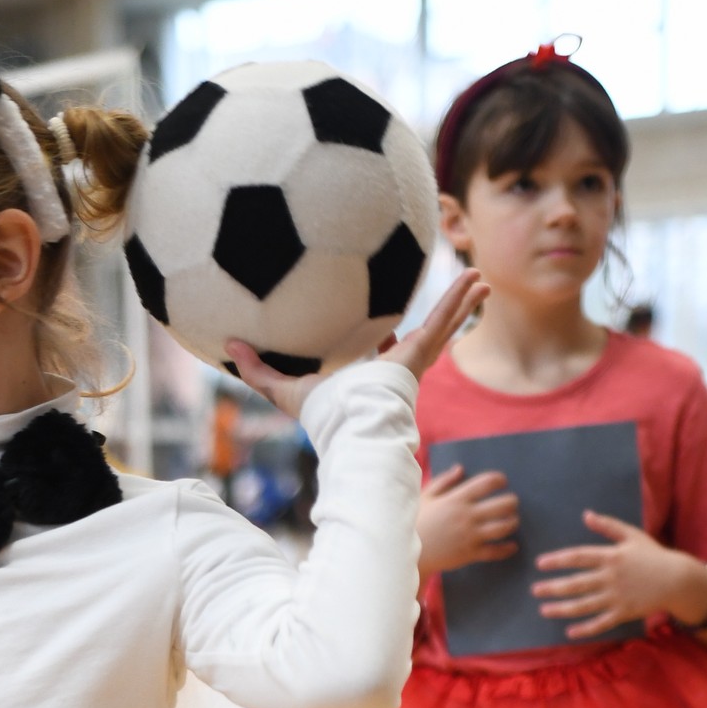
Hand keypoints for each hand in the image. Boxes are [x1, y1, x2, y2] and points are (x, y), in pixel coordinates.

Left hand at [226, 269, 488, 419]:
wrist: (348, 426)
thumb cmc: (321, 416)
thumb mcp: (284, 387)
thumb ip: (256, 369)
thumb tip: (226, 345)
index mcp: (368, 377)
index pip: (379, 356)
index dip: (382, 342)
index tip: (383, 332)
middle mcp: (393, 369)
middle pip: (417, 339)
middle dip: (432, 321)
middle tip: (447, 301)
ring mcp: (410, 362)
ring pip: (440, 326)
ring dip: (460, 304)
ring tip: (480, 281)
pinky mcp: (419, 354)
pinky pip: (444, 321)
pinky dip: (461, 301)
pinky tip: (478, 280)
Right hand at [418, 463, 518, 577]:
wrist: (405, 552)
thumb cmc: (415, 522)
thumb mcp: (425, 496)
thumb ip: (444, 481)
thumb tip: (460, 469)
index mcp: (456, 499)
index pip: (487, 482)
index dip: (499, 479)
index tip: (503, 481)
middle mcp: (467, 516)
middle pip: (502, 505)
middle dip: (512, 502)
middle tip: (511, 503)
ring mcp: (469, 536)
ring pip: (503, 527)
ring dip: (512, 522)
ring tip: (512, 521)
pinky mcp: (469, 554)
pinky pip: (495, 552)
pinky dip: (507, 549)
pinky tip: (512, 546)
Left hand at [532, 512, 706, 641]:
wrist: (677, 579)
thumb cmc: (653, 555)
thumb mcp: (632, 535)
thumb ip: (608, 526)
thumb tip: (586, 515)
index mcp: (611, 557)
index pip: (578, 557)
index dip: (557, 560)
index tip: (540, 564)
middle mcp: (611, 578)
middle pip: (576, 584)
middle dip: (552, 587)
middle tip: (534, 590)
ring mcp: (616, 597)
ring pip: (584, 605)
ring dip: (562, 608)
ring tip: (543, 610)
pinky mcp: (623, 613)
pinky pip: (600, 623)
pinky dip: (585, 629)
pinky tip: (568, 632)